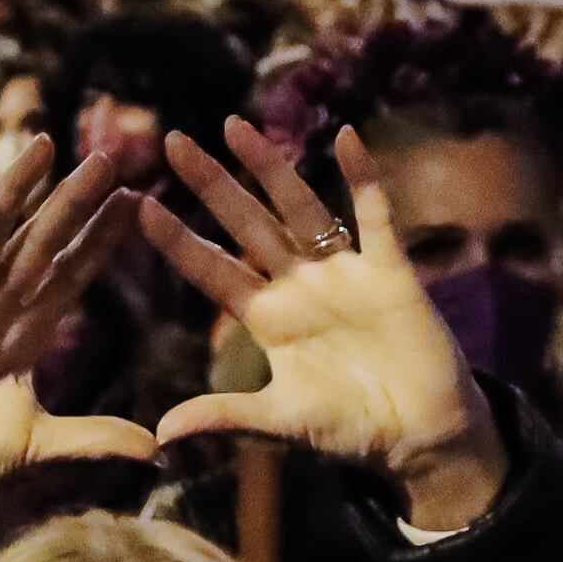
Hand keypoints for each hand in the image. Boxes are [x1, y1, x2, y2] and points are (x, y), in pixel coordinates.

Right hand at [0, 136, 148, 559]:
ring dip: (14, 190)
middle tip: (108, 158)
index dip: (102, 239)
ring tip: (44, 146)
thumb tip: (160, 452)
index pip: (71, 273)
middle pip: (40, 242)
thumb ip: (97, 437)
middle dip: (72, 202)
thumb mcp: (39, 442)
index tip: (136, 201)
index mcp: (26, 334)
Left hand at [138, 120, 509, 530]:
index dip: (178, 240)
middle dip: (212, 184)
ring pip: (299, 208)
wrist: (422, 435)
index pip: (212, 269)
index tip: (140, 206)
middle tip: (172, 140)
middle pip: (246, 224)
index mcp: (267, 319)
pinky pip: (376, 215)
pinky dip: (364, 178)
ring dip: (269, 168)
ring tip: (233, 125)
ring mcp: (343, 273)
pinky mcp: (390, 272)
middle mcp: (298, 286)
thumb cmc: (351, 430)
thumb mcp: (282, 424)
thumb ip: (227, 417)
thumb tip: (161, 434)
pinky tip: (348, 138)